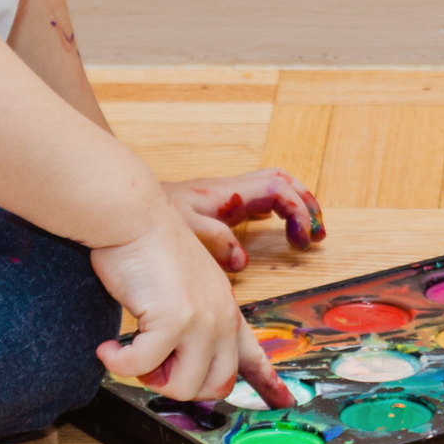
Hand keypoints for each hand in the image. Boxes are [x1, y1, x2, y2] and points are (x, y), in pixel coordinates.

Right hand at [92, 209, 295, 406]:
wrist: (134, 219)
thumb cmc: (150, 249)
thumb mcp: (187, 285)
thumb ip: (193, 319)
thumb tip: (175, 359)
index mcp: (226, 310)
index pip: (254, 355)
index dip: (268, 384)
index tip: (283, 402)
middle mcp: (221, 318)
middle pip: (215, 386)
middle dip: (178, 386)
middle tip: (151, 365)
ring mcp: (201, 321)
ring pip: (182, 386)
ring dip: (148, 377)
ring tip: (130, 351)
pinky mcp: (173, 321)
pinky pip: (141, 367)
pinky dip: (119, 363)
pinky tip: (107, 348)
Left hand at [164, 170, 326, 270]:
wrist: (124, 207)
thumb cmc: (148, 216)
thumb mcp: (181, 228)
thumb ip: (211, 240)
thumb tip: (242, 261)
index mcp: (227, 194)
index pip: (277, 189)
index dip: (296, 210)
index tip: (302, 239)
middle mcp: (230, 193)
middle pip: (281, 183)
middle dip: (305, 203)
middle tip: (318, 233)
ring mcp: (224, 200)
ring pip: (270, 191)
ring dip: (293, 207)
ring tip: (306, 235)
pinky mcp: (215, 211)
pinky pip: (255, 204)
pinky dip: (274, 215)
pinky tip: (274, 237)